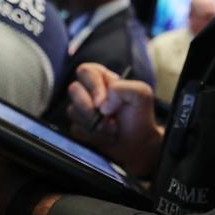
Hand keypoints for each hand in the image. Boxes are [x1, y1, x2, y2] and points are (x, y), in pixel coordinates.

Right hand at [66, 63, 163, 177]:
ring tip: (112, 128)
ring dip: (95, 124)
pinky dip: (92, 136)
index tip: (103, 103)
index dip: (93, 86)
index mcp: (102, 78)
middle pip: (73, 89)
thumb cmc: (139, 115)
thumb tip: (101, 105)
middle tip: (108, 117)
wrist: (138, 143)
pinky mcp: (79, 127)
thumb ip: (122, 88)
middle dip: (90, 108)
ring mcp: (82, 109)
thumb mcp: (141, 94)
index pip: (85, 71)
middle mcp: (89, 91)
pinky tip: (105, 136)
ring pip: (72, 111)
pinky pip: (75, 129)